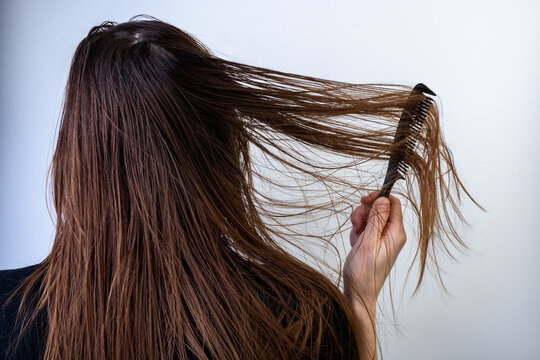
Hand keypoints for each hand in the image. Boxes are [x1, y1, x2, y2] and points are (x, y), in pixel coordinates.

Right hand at [343, 190, 406, 304]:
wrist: (358, 293)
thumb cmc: (364, 273)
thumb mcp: (368, 242)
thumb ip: (377, 218)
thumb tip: (384, 198)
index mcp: (396, 233)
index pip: (393, 203)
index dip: (379, 198)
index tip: (364, 199)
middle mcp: (392, 234)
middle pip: (380, 208)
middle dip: (365, 212)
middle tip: (357, 223)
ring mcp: (383, 239)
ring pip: (371, 217)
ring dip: (360, 222)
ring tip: (356, 238)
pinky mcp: (375, 243)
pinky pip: (366, 228)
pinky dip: (358, 232)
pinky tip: (356, 243)